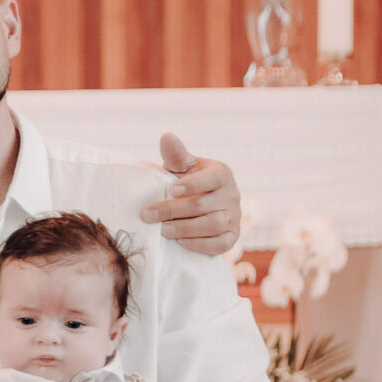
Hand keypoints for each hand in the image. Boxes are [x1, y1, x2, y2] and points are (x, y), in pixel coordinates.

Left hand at [142, 133, 240, 256]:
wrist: (199, 209)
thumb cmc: (187, 183)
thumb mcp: (182, 168)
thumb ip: (176, 156)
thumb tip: (166, 137)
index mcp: (221, 174)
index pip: (213, 178)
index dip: (193, 184)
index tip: (170, 190)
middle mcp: (232, 194)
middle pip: (204, 205)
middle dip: (173, 211)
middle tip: (148, 215)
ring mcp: (234, 217)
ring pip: (214, 224)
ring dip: (185, 229)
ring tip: (162, 230)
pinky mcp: (232, 236)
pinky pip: (221, 244)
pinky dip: (200, 244)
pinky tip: (181, 242)